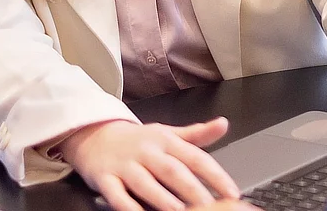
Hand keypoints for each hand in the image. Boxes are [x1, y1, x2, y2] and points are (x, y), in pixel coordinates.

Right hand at [57, 118, 241, 210]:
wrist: (94, 135)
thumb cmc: (137, 140)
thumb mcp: (167, 133)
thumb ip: (196, 134)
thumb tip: (223, 125)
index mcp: (166, 141)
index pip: (196, 157)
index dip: (215, 175)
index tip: (232, 192)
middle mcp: (146, 152)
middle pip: (172, 171)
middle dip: (192, 189)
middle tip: (209, 205)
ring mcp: (125, 165)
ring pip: (146, 183)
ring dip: (163, 199)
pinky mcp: (105, 179)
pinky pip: (116, 195)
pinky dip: (128, 207)